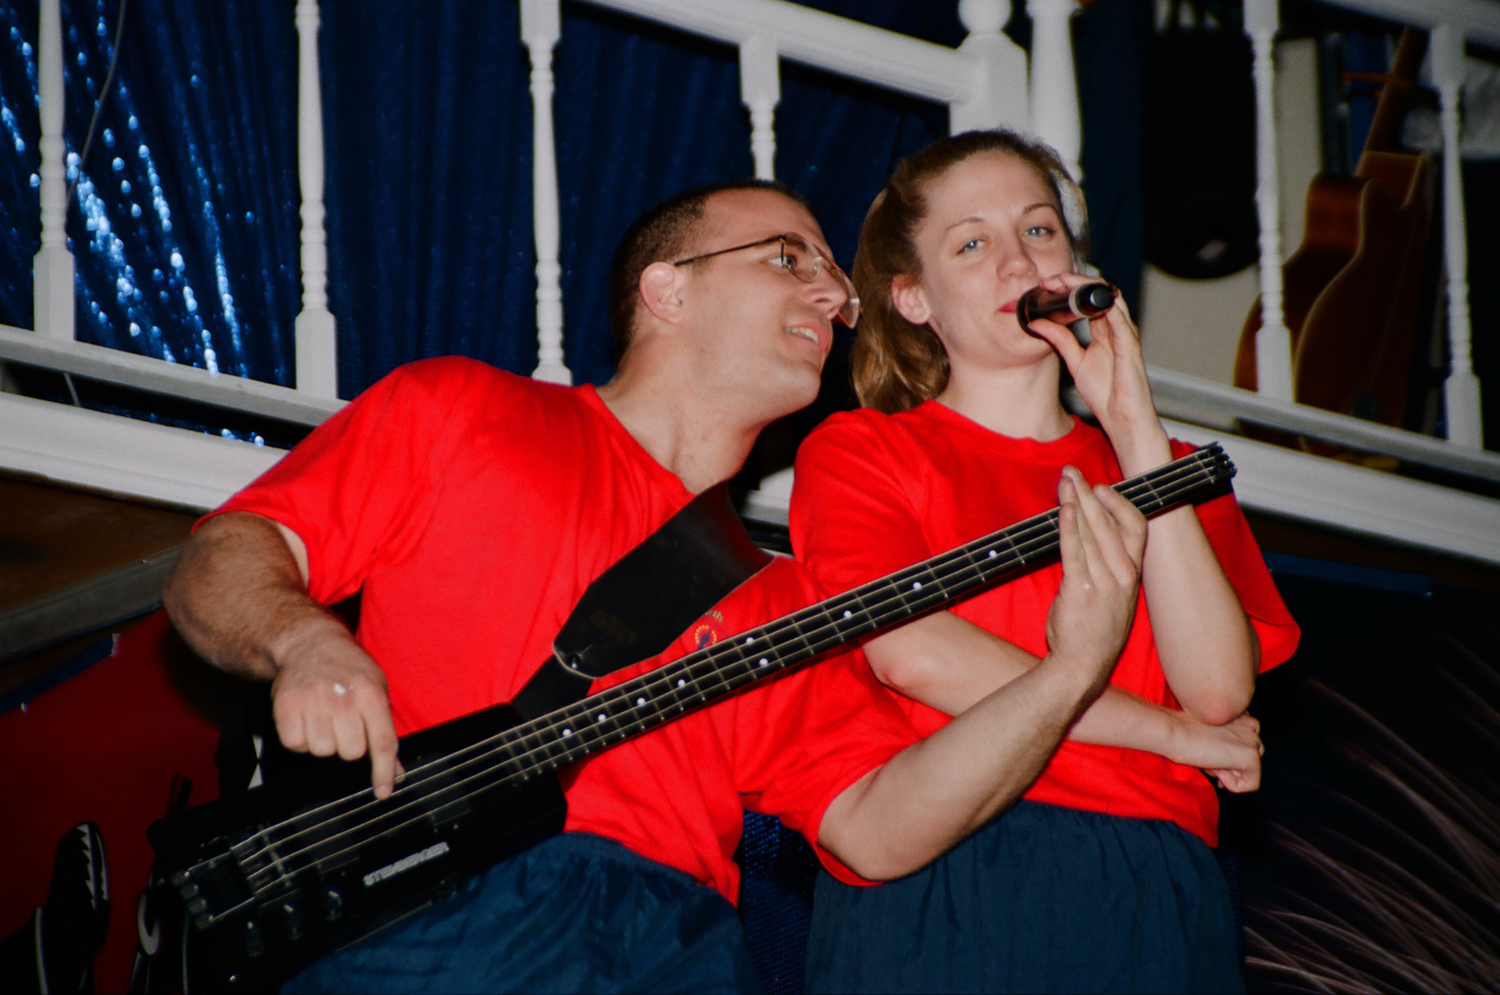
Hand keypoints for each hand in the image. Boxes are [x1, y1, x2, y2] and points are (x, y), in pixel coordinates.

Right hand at [269, 622, 401, 798]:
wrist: (310, 643)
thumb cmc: (349, 670)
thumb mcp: (377, 690)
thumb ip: (385, 731)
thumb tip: (395, 774)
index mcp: (371, 694)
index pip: (383, 743)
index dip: (383, 772)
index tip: (383, 792)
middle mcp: (343, 698)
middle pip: (351, 753)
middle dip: (349, 745)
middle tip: (344, 723)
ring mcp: (313, 701)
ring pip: (322, 751)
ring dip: (324, 742)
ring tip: (324, 717)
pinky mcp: (286, 705)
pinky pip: (295, 745)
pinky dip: (300, 738)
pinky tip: (306, 718)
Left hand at [1024, 274, 1169, 474]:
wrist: (1121, 417)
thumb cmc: (1106, 392)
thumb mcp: (1075, 362)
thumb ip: (1060, 340)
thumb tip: (1038, 324)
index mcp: (1104, 332)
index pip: (1087, 301)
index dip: (1070, 289)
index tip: (1048, 284)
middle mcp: (1116, 330)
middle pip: (1099, 296)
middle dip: (1077, 283)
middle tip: (1054, 278)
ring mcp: (1125, 337)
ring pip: (1111, 302)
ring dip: (1089, 289)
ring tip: (1068, 281)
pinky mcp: (1131, 348)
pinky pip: (1121, 323)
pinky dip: (1108, 309)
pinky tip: (1094, 300)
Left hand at [1044, 466, 1147, 698]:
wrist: (1083, 665)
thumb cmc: (1094, 632)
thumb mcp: (1112, 596)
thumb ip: (1106, 566)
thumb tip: (1089, 536)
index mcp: (1132, 574)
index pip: (1136, 527)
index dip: (1119, 503)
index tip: (1100, 487)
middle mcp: (1122, 574)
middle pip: (1109, 522)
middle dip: (1089, 492)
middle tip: (1072, 472)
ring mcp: (1103, 582)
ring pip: (1092, 531)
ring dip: (1076, 501)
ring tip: (1064, 481)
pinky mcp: (1080, 590)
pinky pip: (1075, 552)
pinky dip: (1069, 527)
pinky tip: (1064, 509)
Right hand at [1163, 711, 1262, 792]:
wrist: (1174, 731)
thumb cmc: (1181, 730)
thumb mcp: (1208, 734)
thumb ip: (1223, 746)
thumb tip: (1228, 770)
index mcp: (1241, 716)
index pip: (1248, 743)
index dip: (1231, 755)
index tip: (1211, 757)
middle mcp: (1250, 726)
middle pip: (1252, 756)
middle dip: (1232, 765)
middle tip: (1209, 762)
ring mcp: (1252, 742)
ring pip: (1252, 770)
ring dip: (1232, 773)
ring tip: (1211, 763)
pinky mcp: (1251, 757)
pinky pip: (1251, 784)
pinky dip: (1233, 785)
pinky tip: (1217, 771)